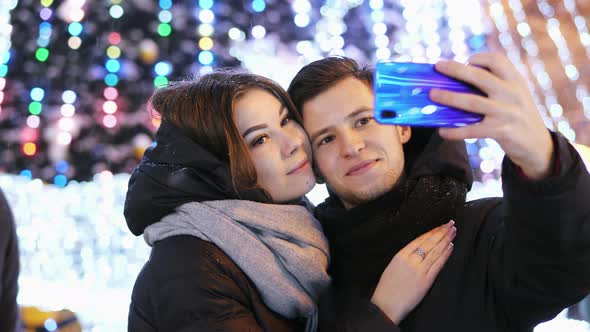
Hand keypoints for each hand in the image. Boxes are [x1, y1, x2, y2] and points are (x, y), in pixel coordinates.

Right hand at [371, 220, 455, 324]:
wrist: (386, 305)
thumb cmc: (386, 288)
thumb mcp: (392, 267)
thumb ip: (404, 258)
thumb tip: (417, 252)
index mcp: (400, 255)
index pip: (420, 240)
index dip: (432, 232)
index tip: (440, 225)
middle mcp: (411, 260)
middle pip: (429, 242)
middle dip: (442, 232)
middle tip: (451, 223)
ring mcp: (419, 270)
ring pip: (435, 251)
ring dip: (446, 240)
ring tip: (453, 232)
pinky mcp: (426, 280)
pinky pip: (438, 264)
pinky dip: (445, 254)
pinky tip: (451, 247)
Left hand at [430, 52, 553, 179]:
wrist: (537, 144)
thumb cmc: (516, 116)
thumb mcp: (514, 95)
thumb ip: (495, 85)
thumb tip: (455, 81)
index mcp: (515, 80)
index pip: (496, 60)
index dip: (478, 59)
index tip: (464, 63)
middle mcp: (513, 93)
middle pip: (480, 77)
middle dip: (456, 70)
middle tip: (438, 67)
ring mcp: (508, 112)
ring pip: (473, 102)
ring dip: (450, 97)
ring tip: (432, 95)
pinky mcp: (502, 131)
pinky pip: (474, 130)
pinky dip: (456, 131)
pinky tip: (442, 131)